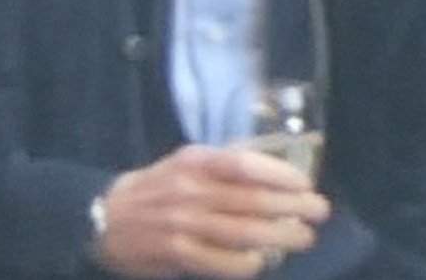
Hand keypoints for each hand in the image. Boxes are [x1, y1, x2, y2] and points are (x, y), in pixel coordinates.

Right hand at [94, 146, 329, 278]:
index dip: (278, 174)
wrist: (105, 217)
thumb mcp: (184, 162)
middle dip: (291, 206)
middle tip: (319, 211)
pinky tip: (261, 263)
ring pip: (240, 231)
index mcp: (195, 162)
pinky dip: (243, 264)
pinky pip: (218, 262)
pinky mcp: (175, 252)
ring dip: (278, 236)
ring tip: (303, 237)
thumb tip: (273, 166)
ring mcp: (182, 223)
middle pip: (250, 199)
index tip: (305, 183)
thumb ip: (223, 164)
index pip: (244, 164)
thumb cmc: (156, 187)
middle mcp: (190, 190)